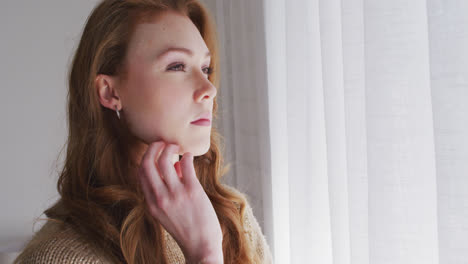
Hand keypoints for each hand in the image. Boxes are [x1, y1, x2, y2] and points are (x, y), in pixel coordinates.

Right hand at [137, 141, 222, 262]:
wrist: (201, 247)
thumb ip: (166, 191)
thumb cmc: (187, 229)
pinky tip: (190, 156)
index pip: (141, 174)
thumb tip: (175, 166)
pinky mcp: (192, 191)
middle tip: (162, 142)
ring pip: (165, 160)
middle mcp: (160, 198)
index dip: (146, 158)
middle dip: (153, 148)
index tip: (154, 151)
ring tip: (176, 146)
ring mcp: (175, 194)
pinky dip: (187, 156)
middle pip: (147, 164)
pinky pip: (186, 165)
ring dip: (170, 148)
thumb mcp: (167, 213)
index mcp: (151, 204)